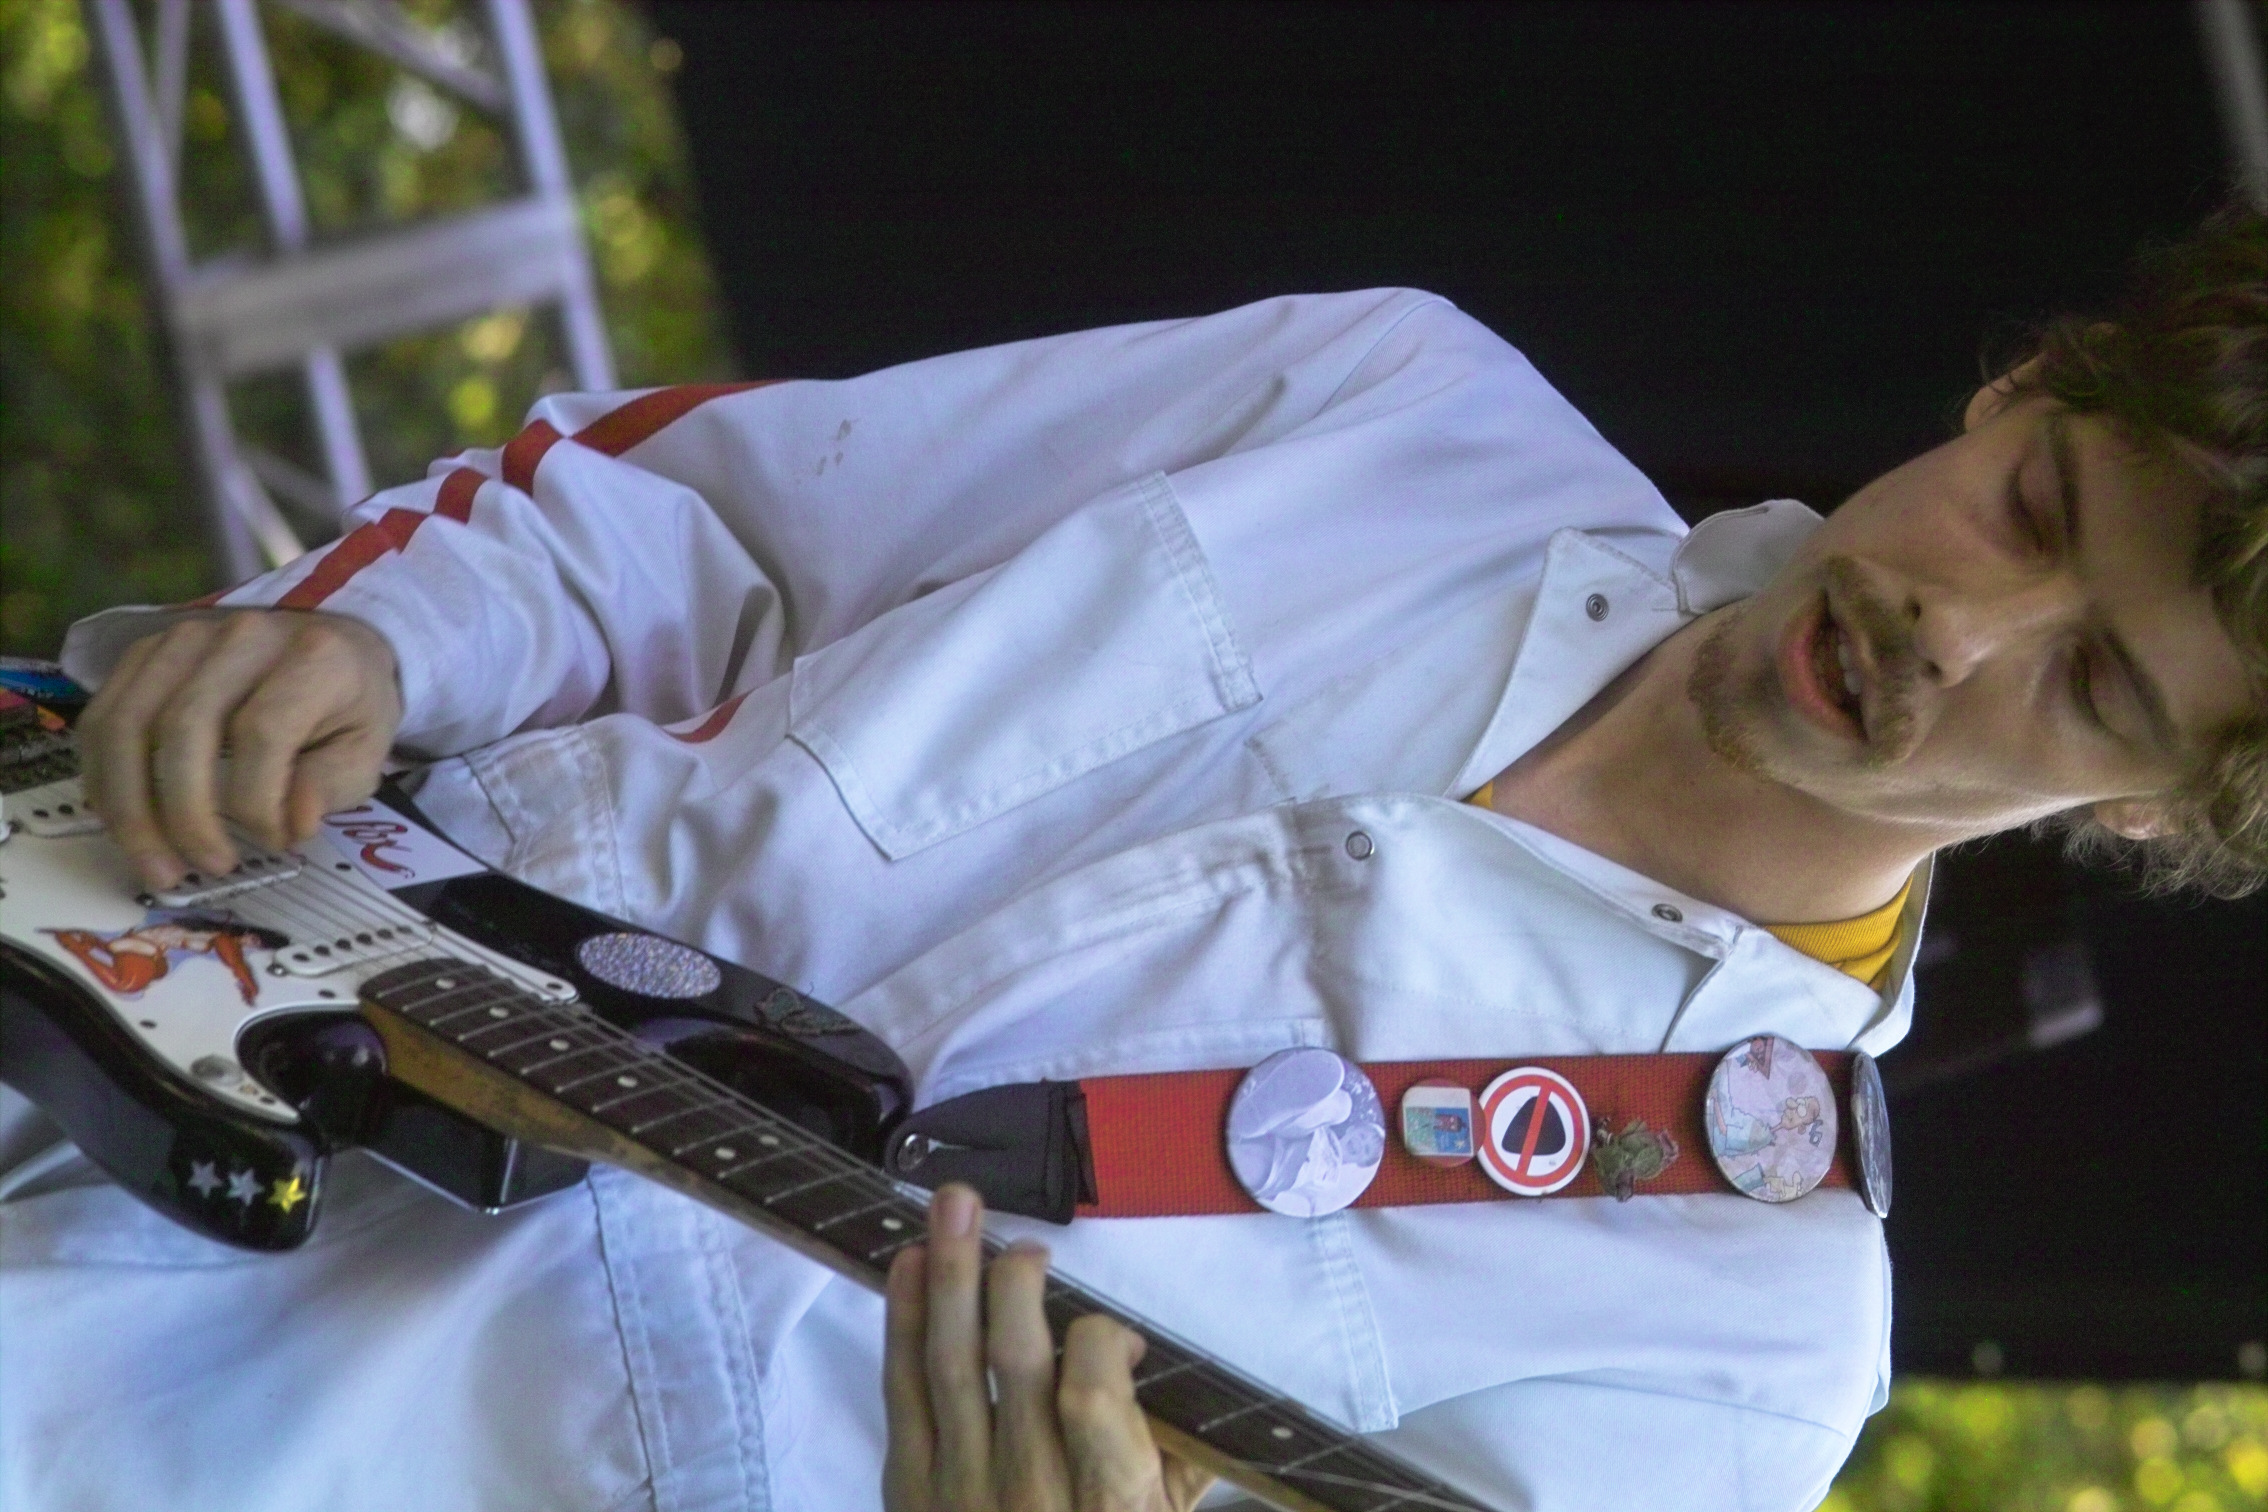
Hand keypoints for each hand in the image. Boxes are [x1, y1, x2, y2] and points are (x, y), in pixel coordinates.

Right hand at [76, 610, 403, 890]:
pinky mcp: (146, 651)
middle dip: (183, 815)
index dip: (257, 801)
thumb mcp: (366, 749)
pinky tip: (125, 823)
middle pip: (183, 728)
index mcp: (315, 656)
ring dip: (130, 808)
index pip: (263, 732)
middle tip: (201, 869)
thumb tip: (292, 825)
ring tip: (156, 864)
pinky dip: (105, 779)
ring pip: (127, 725)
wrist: (332, 644)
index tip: (273, 843)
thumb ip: (330, 785)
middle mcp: (244, 636)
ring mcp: (186, 637)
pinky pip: (103, 718)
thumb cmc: (349, 705)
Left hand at [884, 1185, 1214, 1511]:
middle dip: (1012, 1281)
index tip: (1117, 1331)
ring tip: (953, 1205)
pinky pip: (901, 1393)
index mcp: (1107, 1503)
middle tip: (1022, 1235)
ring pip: (949, 1364)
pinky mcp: (908, 1490)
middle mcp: (1030, 1493)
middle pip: (1014, 1364)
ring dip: (948, 1274)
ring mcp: (960, 1490)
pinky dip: (900, 1323)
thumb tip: (1147, 1361)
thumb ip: (1171, 1458)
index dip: (1103, 1341)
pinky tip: (907, 1266)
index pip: (1096, 1396)